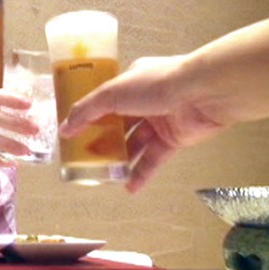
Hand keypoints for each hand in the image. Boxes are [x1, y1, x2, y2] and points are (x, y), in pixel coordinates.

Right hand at [60, 55, 227, 193]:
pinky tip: (129, 187)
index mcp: (130, 82)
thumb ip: (87, 111)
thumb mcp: (112, 93)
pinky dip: (142, 173)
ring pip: (135, 143)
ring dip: (121, 159)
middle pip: (118, 124)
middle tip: (86, 158)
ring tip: (104, 176)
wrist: (203, 92)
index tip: (74, 133)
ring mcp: (160, 120)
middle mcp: (145, 100)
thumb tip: (65, 128)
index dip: (89, 116)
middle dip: (103, 141)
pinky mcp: (175, 139)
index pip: (104, 100)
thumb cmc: (157, 84)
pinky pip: (154, 159)